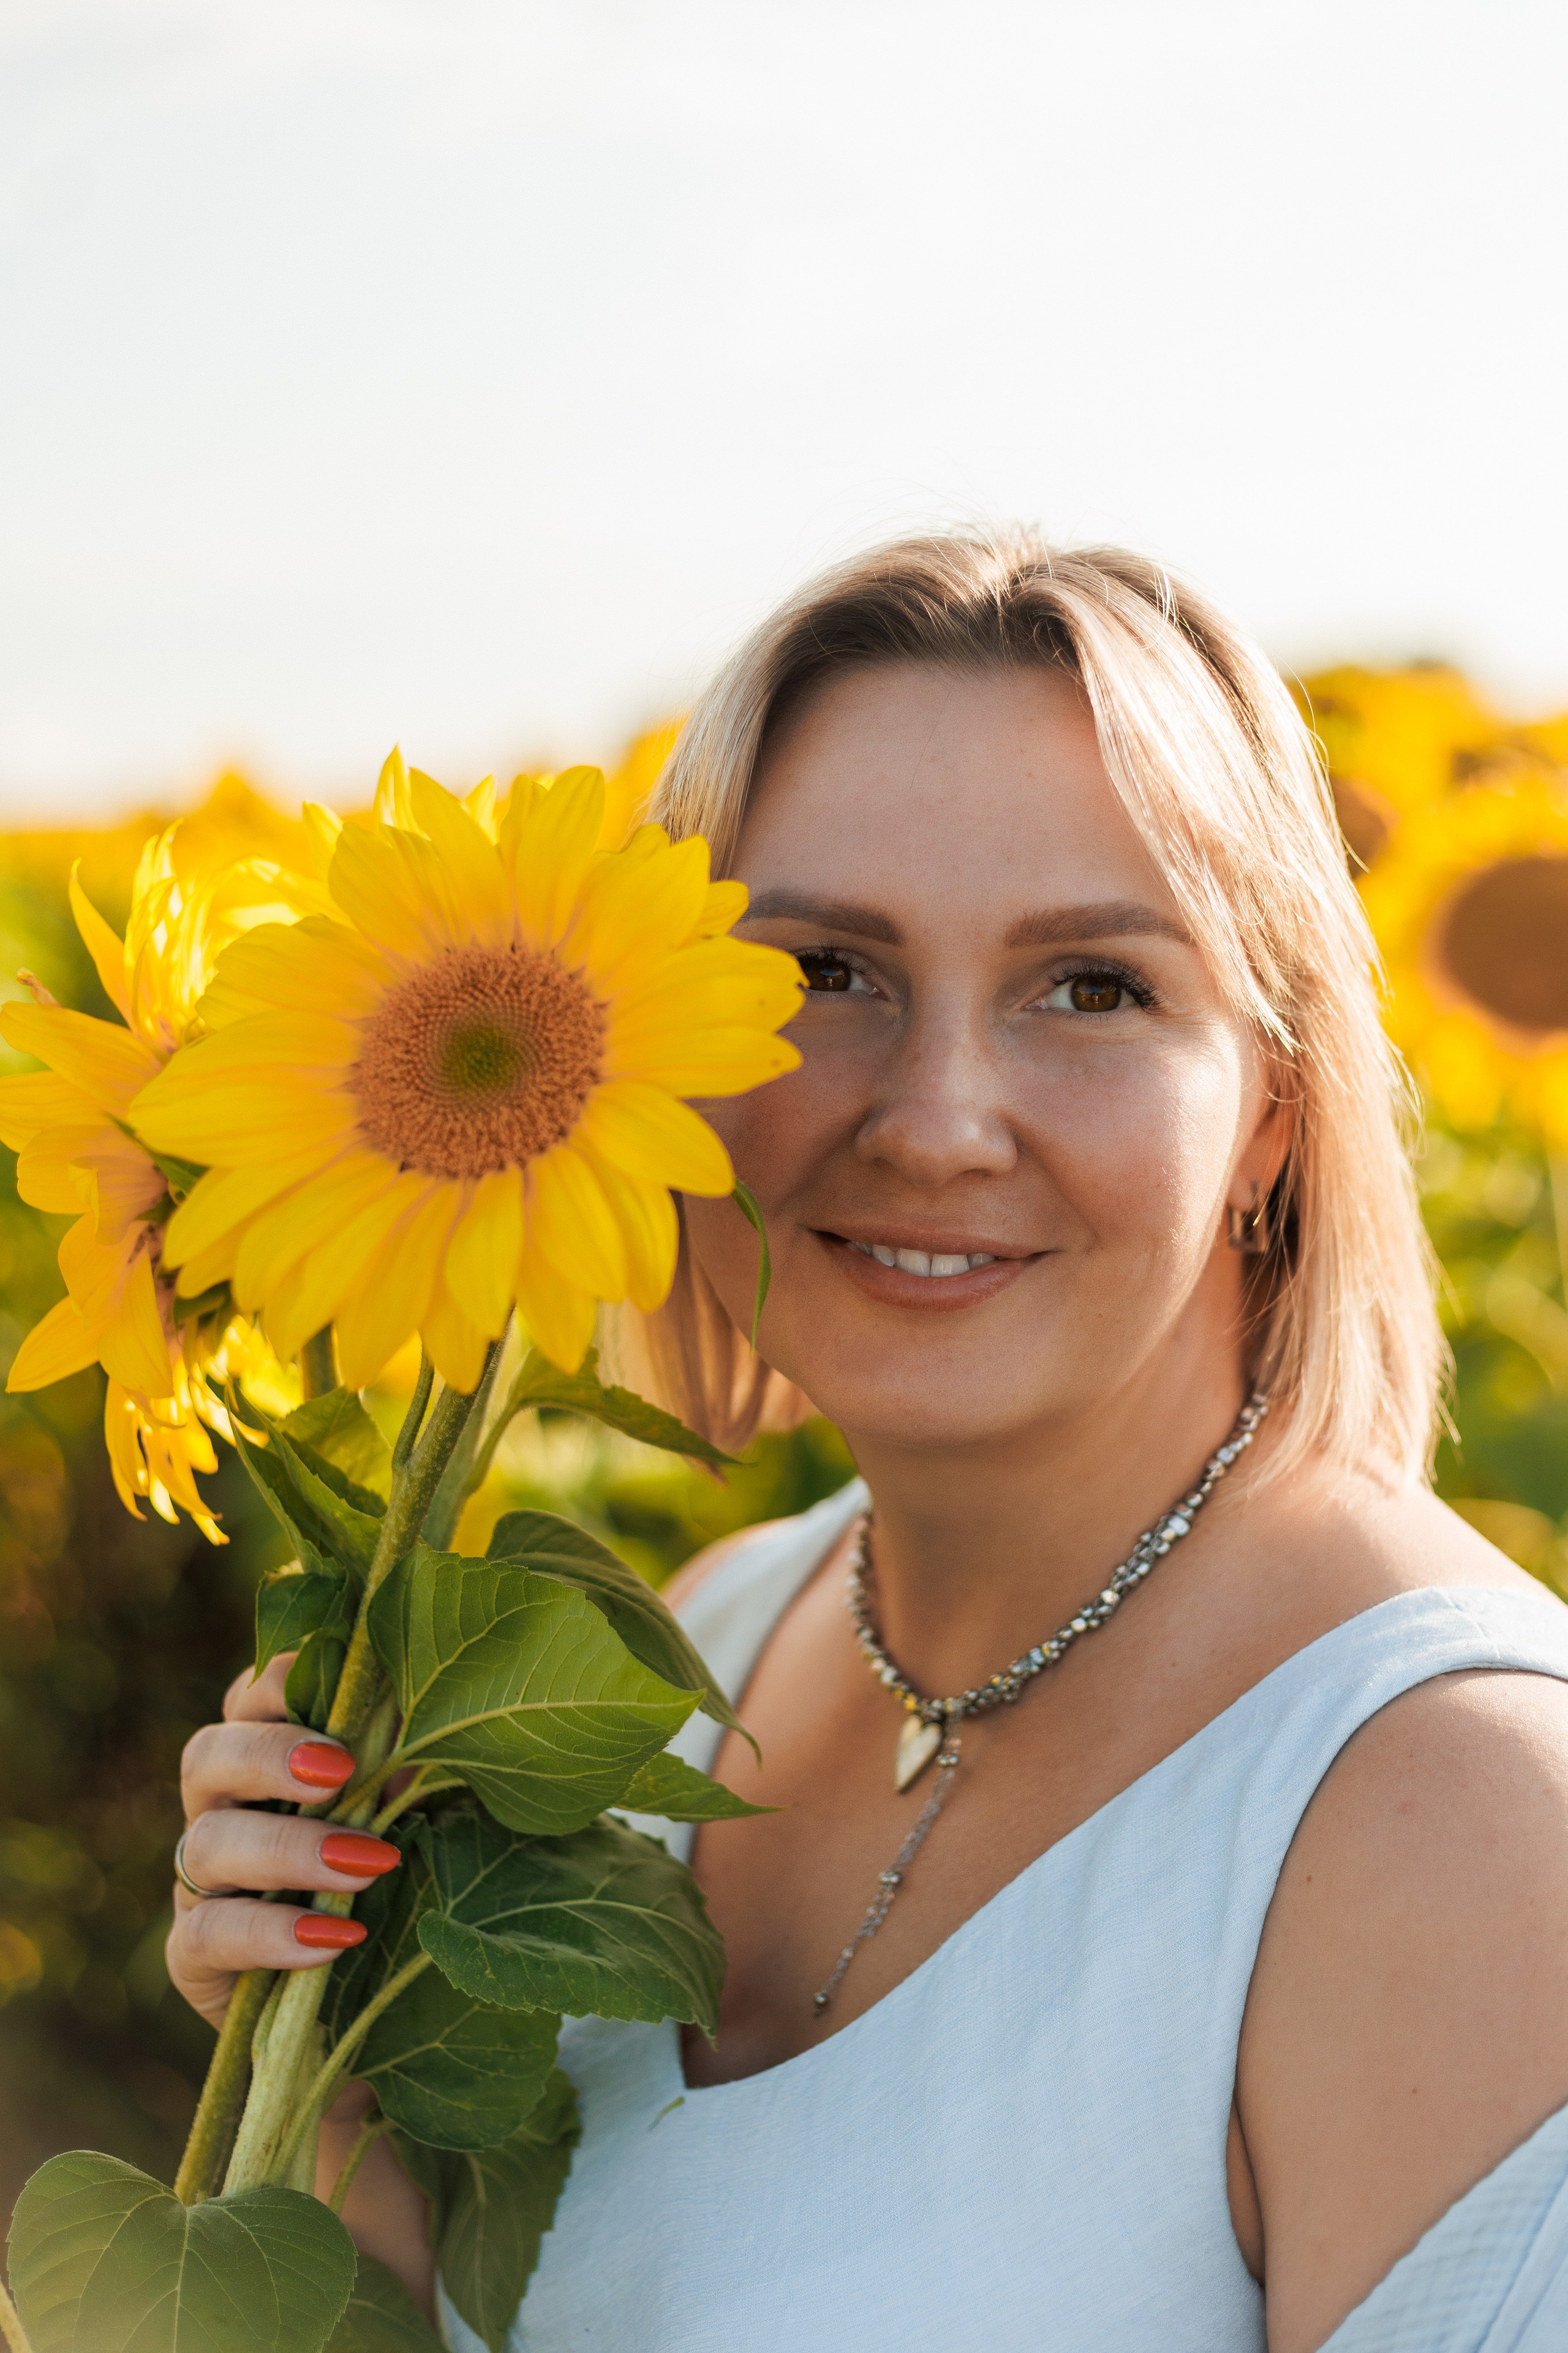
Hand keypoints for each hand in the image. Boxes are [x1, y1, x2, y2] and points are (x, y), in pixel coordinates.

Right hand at [167, 1652, 402, 2030]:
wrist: (369, 2000)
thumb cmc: (394, 1882)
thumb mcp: (407, 1817)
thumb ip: (406, 1771)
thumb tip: (434, 1724)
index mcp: (266, 1757)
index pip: (248, 1698)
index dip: (280, 1689)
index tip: (343, 1704)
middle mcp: (221, 1808)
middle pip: (206, 1756)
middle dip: (268, 1756)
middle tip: (338, 1771)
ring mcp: (200, 1882)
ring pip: (206, 1844)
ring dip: (287, 1848)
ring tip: (365, 1865)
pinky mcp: (193, 1955)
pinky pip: (206, 1935)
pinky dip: (267, 1934)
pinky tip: (332, 1940)